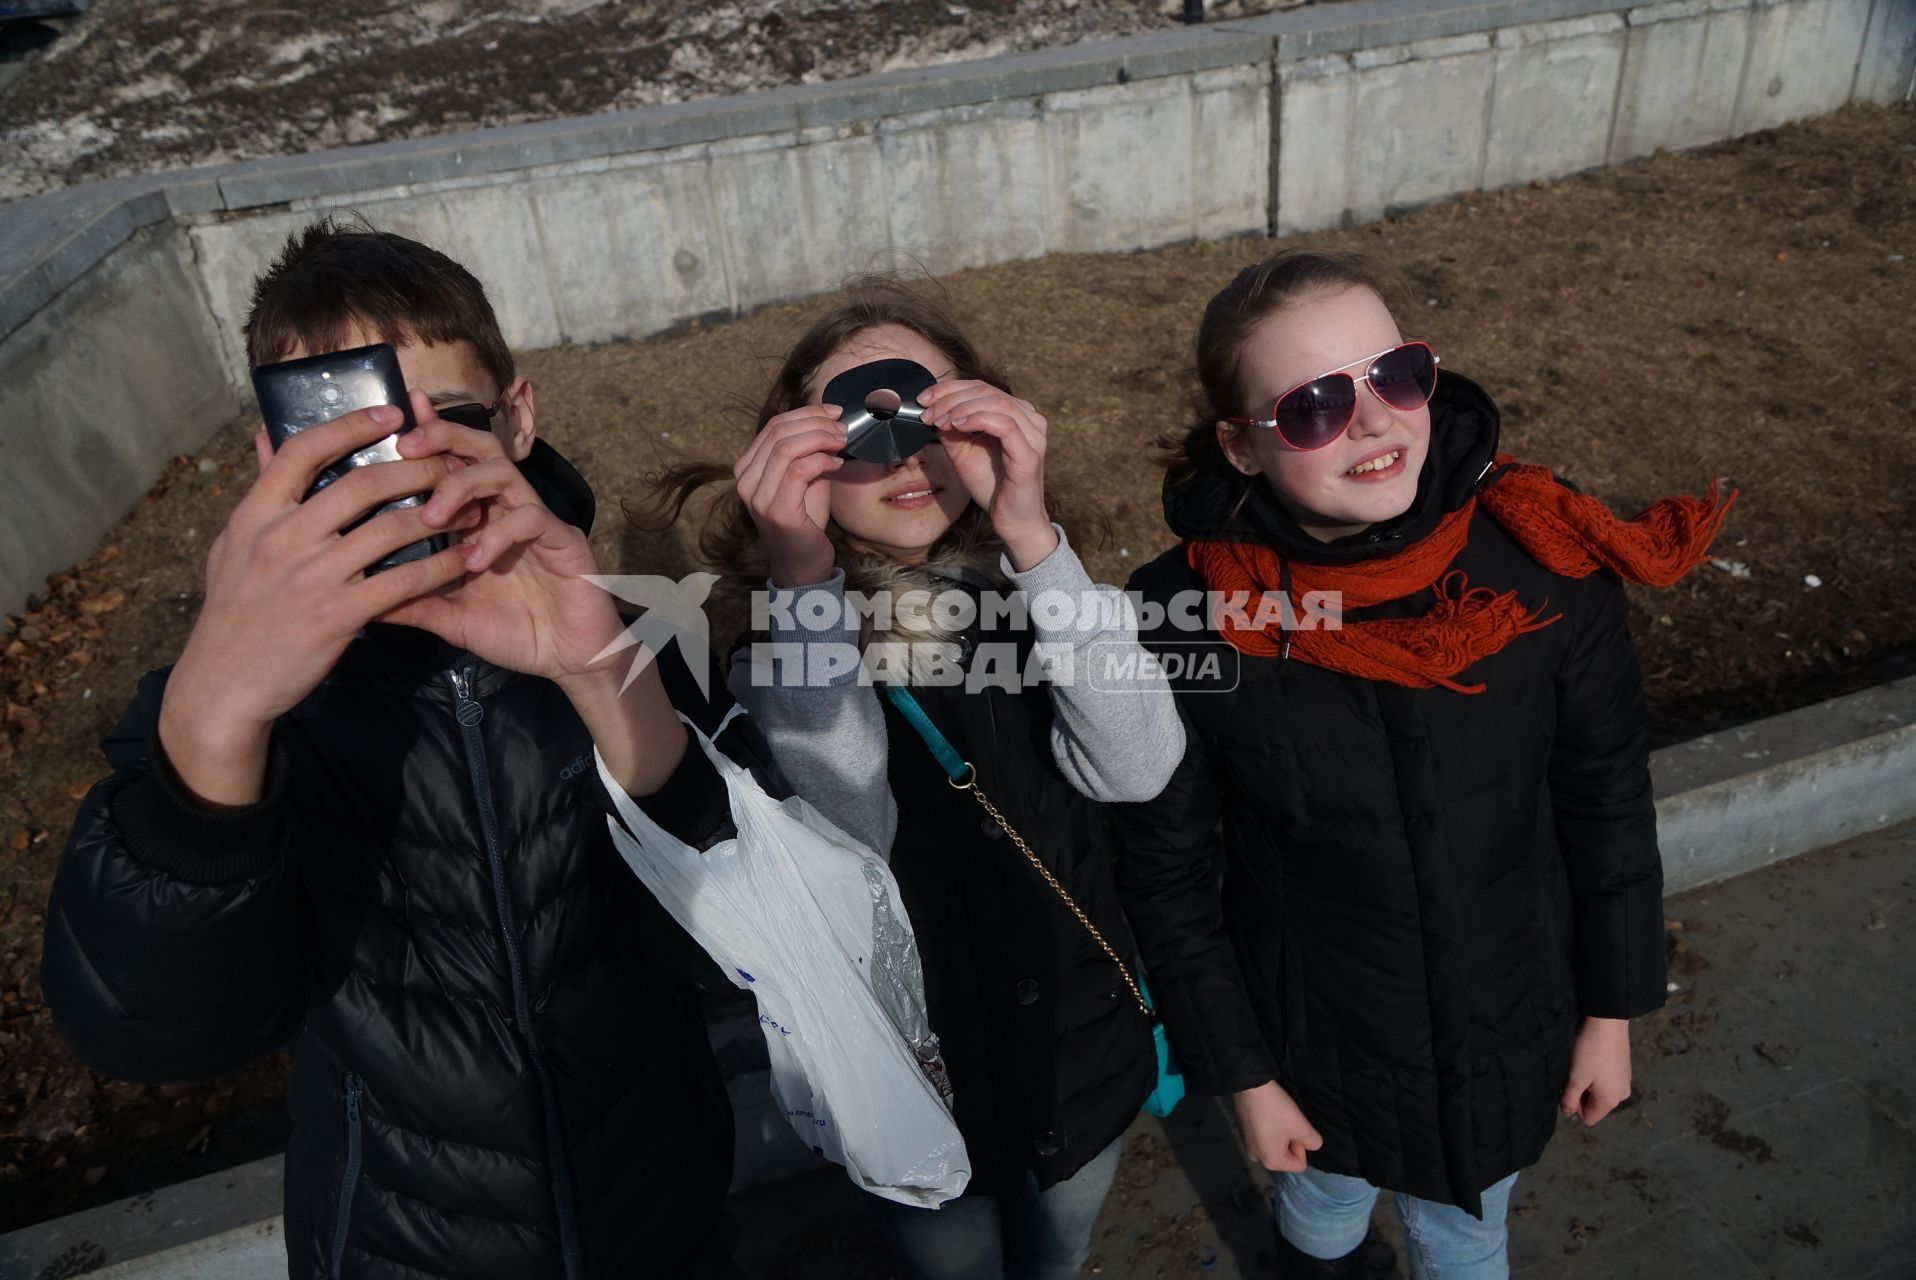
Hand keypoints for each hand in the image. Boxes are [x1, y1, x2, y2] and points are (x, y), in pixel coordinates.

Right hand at [160, 401, 472, 805]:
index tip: (391, 413)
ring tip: (470, 505)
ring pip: (390, 529)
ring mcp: (311, 577)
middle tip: (449, 461)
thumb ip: (257, 492)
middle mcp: (282, 538)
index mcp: (256, 514)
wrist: (225, 684)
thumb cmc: (234, 610)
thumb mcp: (233, 544)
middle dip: (415, 467)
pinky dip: (440, 567)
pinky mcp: (338, 615)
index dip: (351, 424)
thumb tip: (264, 435)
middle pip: (361, 484)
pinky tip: (465, 559)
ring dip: (438, 513)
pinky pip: (403, 582)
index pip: (304, 450)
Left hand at [382, 438, 688, 794]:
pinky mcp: (563, 539)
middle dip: (444, 437)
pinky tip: (476, 561)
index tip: (397, 419)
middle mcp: (506, 510)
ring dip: (464, 483)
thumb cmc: (515, 634)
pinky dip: (499, 534)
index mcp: (479, 519)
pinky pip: (532, 517)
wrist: (569, 661)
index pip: (453, 463)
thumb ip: (413, 602)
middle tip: (408, 446)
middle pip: (481, 449)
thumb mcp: (451, 618)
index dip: (430, 434)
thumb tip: (358, 601)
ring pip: (504, 472)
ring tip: (433, 515)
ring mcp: (536, 521)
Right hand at [733, 404, 846, 587]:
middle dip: (816, 423)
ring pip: (786, 448)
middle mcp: (746, 481)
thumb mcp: (806, 479)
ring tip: (842, 443)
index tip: (834, 413)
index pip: (774, 426)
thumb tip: (831, 424)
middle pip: (779, 432)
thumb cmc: (805, 520)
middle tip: (842, 428)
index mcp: (748, 468)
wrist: (803, 564)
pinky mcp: (776, 511)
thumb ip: (809, 453)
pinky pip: (798, 471)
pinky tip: (837, 466)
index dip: (807, 413)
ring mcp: (758, 497)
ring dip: (820, 439)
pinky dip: (822, 461)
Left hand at [918, 380, 1056, 570]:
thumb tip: (931, 408)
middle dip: (951, 398)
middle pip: (987, 390)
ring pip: (996, 401)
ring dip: (961, 408)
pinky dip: (977, 420)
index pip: (981, 387)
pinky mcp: (1030, 454)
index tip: (923, 399)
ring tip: (939, 421)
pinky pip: (1005, 424)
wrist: (1012, 520)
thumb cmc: (991, 485)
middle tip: (927, 412)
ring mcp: (1033, 434)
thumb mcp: (963, 451)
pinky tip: (956, 427)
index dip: (950, 388)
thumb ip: (951, 428)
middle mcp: (1030, 419)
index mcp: (1016, 413)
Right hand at [1233, 1080, 1323, 1172]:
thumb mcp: (1302, 1127)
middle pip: (1286, 1156)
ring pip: (1276, 1145)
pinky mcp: (1245, 1133)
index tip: (1294, 1129)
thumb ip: (1313, 1142)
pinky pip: (1265, 1137)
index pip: (1299, 1165)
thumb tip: (1310, 1145)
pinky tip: (1268, 1113)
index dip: (1302, 1147)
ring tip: (1278, 1116)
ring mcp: (1249, 1145)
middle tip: (1287, 1122)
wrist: (1250, 1085)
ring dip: (1282, 1133)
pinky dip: (1270, 1128)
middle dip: (1291, 1141)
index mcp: (1271, 1162)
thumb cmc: (1276, 1109)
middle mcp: (1257, 1158)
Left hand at [1561, 1016, 1632, 1126]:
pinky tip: (1591, 1058)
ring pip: (1600, 1091)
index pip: (1589, 1118)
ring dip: (1588, 1083)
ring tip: (1581, 1065)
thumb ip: (1569, 1099)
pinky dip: (1596, 1074)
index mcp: (1611, 1101)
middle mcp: (1622, 1094)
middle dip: (1581, 1094)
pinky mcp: (1624, 1068)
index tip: (1567, 1088)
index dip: (1574, 1107)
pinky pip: (1607, 1080)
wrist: (1607, 1021)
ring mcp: (1625, 1080)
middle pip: (1596, 1105)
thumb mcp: (1575, 1078)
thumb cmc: (1589, 1051)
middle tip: (1572, 1075)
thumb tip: (1568, 1114)